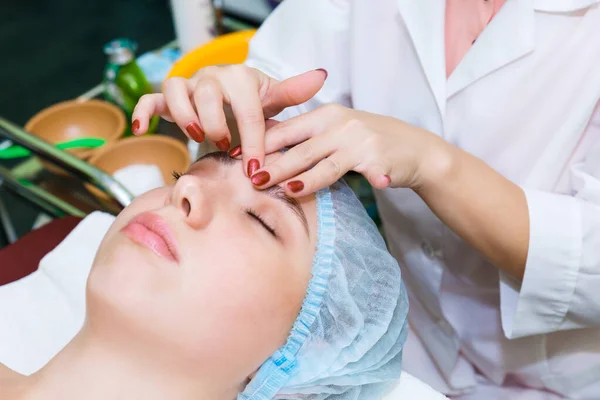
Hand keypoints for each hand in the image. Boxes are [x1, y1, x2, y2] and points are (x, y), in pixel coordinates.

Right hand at [131, 65, 327, 174]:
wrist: (229, 97)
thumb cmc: (252, 102)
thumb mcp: (274, 99)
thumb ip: (293, 92)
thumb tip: (322, 76)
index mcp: (240, 77)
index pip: (247, 110)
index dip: (253, 141)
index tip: (256, 169)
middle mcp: (211, 76)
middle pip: (207, 95)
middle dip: (217, 126)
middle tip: (227, 147)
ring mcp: (188, 85)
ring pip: (176, 91)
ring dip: (186, 117)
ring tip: (199, 137)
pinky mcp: (168, 98)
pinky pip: (149, 99)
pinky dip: (142, 111)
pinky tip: (142, 129)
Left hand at [240, 104, 450, 195]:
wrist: (413, 149)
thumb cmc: (367, 142)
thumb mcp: (336, 132)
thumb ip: (307, 139)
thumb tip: (266, 150)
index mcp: (326, 116)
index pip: (288, 129)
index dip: (263, 144)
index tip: (240, 157)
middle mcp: (341, 124)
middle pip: (302, 148)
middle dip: (276, 164)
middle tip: (253, 180)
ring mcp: (361, 141)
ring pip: (326, 163)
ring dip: (306, 177)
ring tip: (288, 191)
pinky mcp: (379, 159)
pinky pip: (367, 172)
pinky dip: (366, 178)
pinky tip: (363, 185)